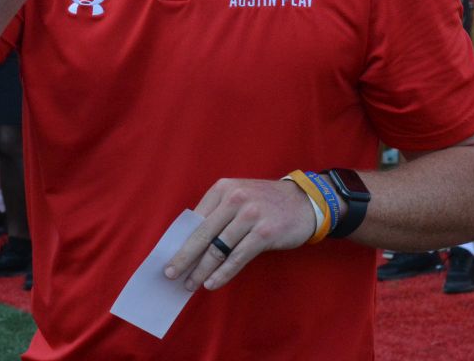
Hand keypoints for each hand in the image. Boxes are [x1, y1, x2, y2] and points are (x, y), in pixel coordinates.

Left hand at [164, 178, 314, 292]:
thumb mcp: (239, 196)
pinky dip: (222, 273)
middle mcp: (235, 199)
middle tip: (171, 274)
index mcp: (223, 188)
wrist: (304, 202)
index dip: (181, 241)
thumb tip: (189, 244)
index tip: (169, 258)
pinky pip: (237, 258)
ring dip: (202, 270)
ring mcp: (250, 216)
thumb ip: (216, 214)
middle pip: (202, 234)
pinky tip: (212, 283)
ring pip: (218, 249)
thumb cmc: (265, 203)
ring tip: (191, 284)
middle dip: (184, 257)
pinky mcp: (264, 233)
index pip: (196, 219)